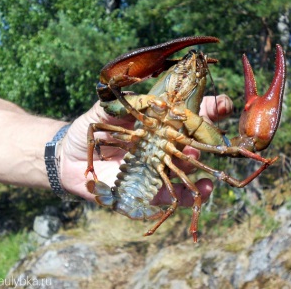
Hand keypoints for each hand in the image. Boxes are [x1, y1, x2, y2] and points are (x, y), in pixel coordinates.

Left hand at [60, 95, 232, 204]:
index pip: (186, 117)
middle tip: (217, 145)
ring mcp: (154, 170)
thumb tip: (149, 90)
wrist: (67, 158)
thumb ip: (125, 102)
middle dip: (209, 146)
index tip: (224, 104)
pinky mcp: (144, 192)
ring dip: (201, 179)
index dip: (207, 110)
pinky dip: (183, 199)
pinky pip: (168, 197)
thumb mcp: (104, 111)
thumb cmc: (87, 131)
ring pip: (185, 175)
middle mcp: (160, 148)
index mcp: (155, 126)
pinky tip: (196, 196)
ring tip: (210, 181)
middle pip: (192, 147)